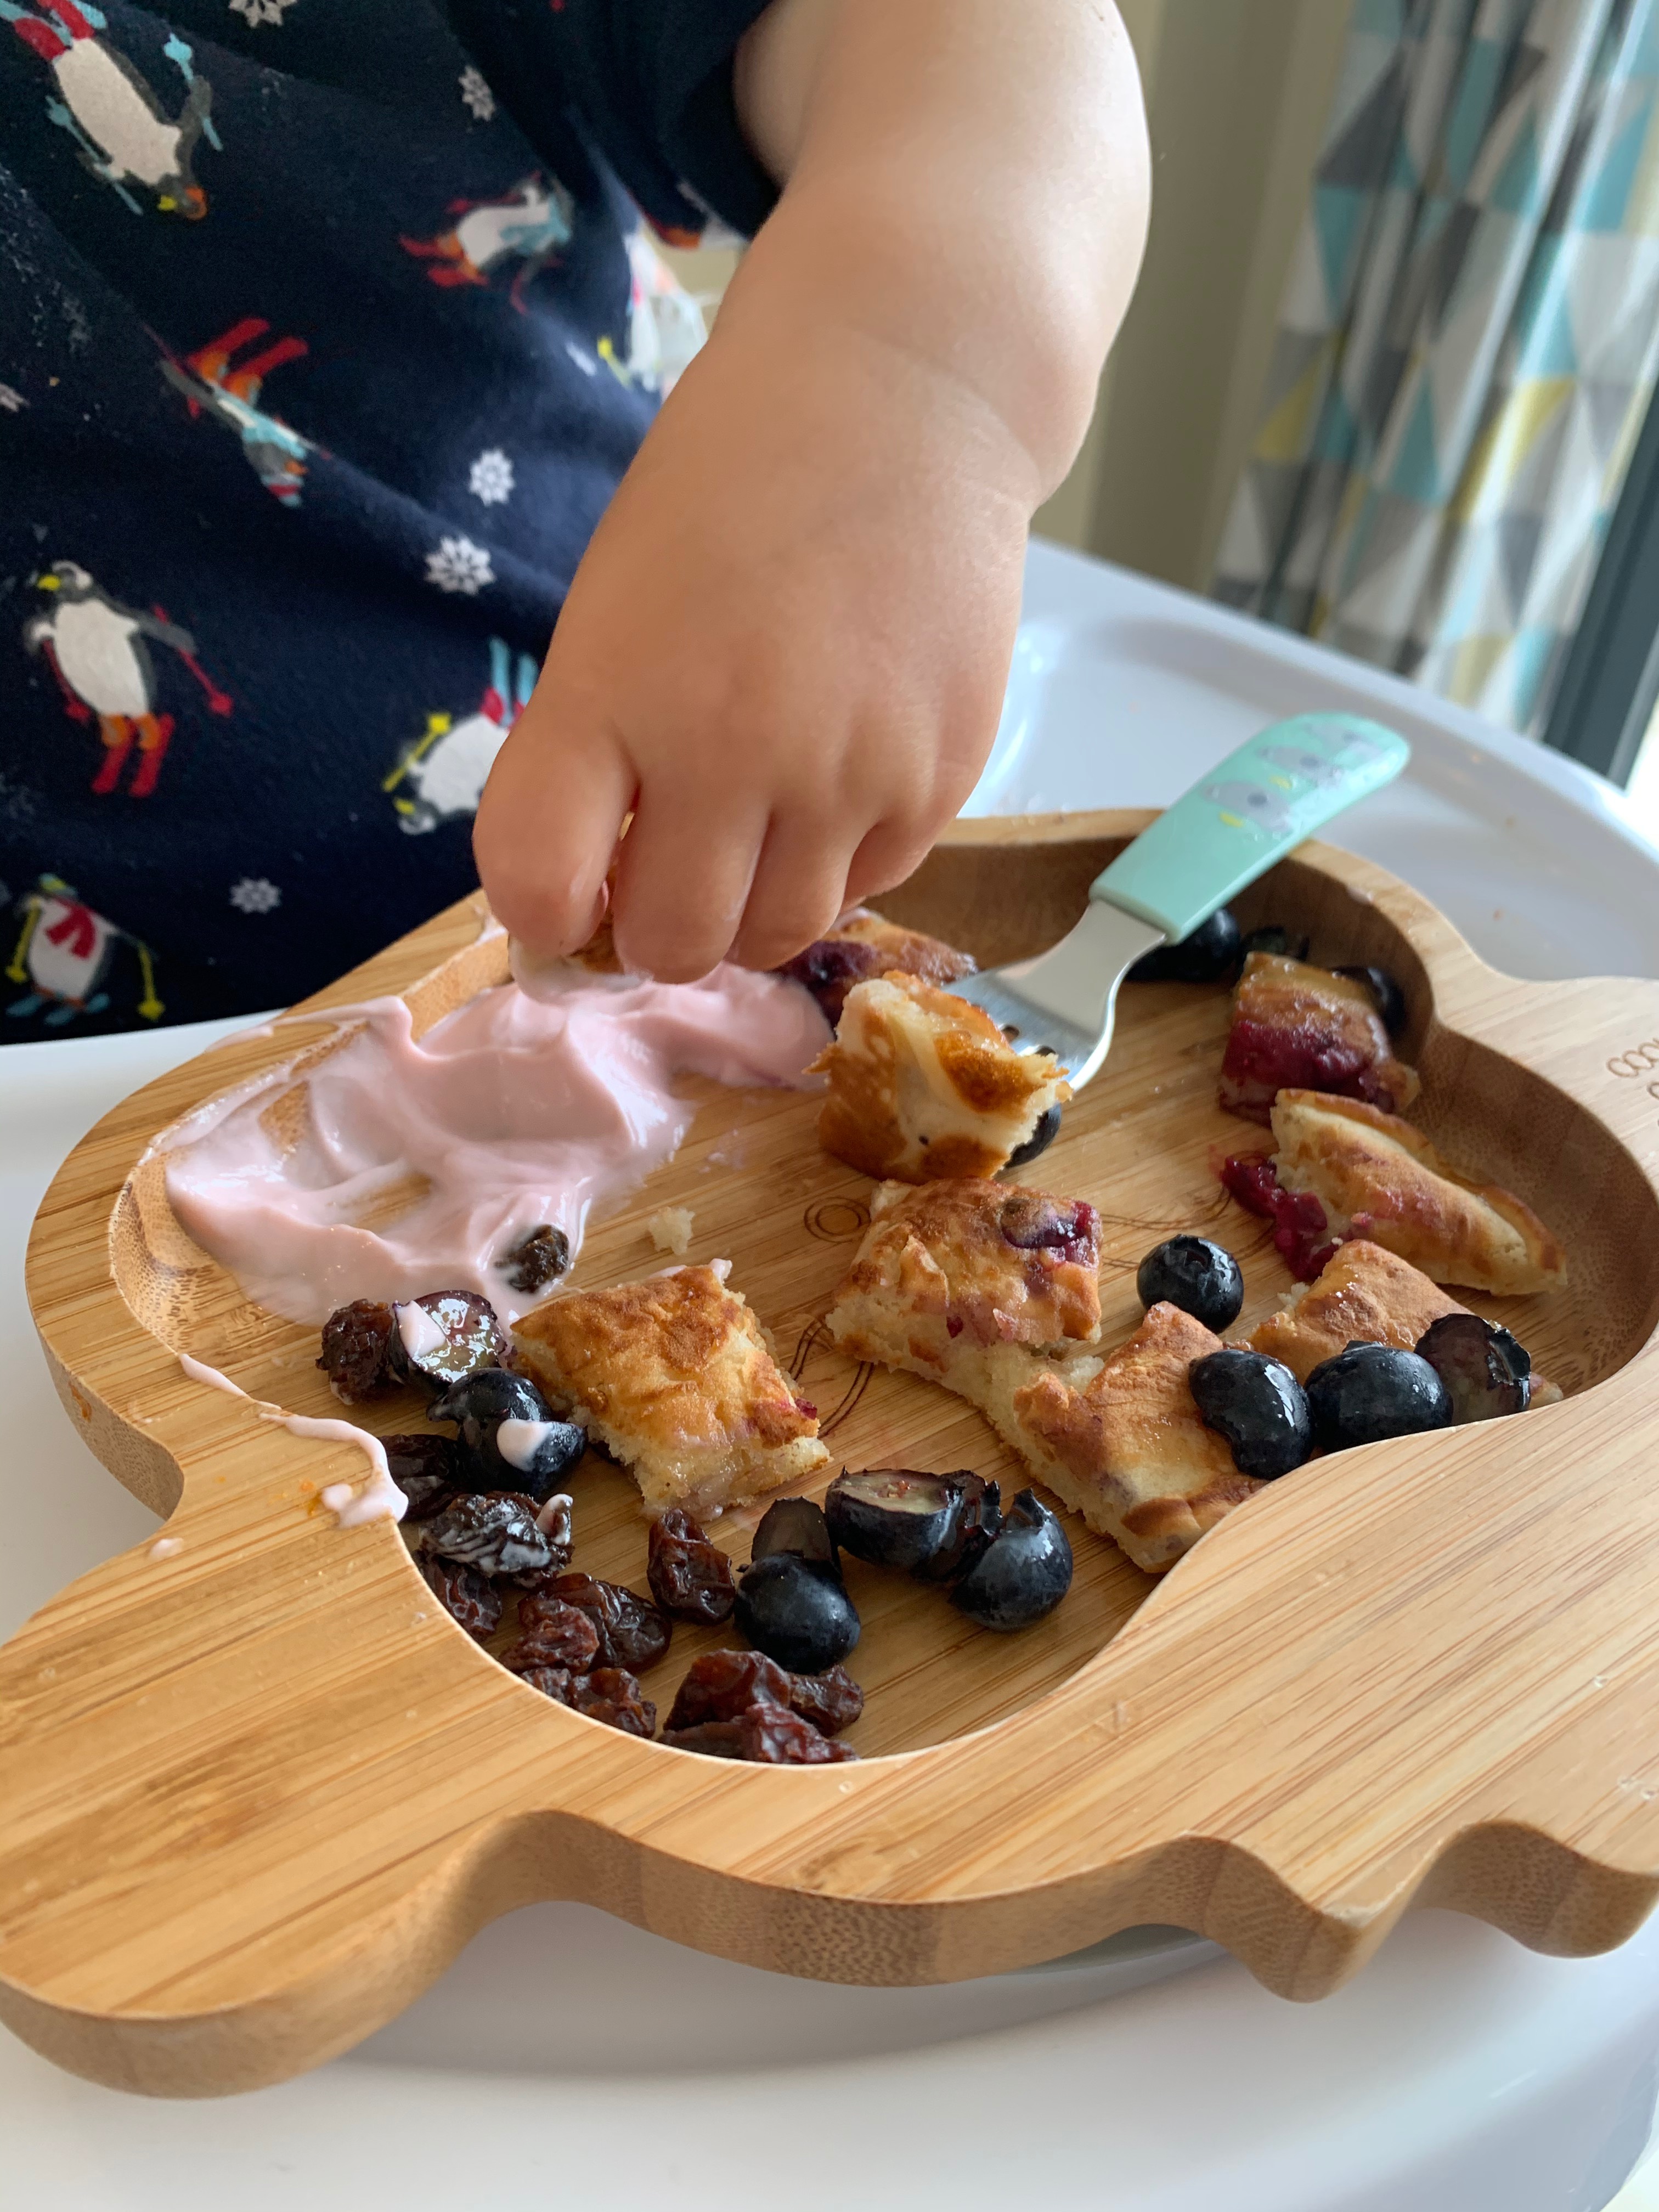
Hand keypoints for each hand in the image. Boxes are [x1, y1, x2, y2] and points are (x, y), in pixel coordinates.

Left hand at [474, 292, 1033, 981]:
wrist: (903, 402)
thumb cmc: (729, 494)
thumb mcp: (614, 604)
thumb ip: (591, 749)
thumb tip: (593, 891)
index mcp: (615, 692)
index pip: (538, 883)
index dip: (541, 917)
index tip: (563, 899)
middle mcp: (729, 749)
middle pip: (674, 945)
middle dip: (655, 932)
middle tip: (667, 871)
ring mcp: (845, 774)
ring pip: (776, 937)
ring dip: (749, 913)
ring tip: (752, 833)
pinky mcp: (938, 782)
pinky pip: (868, 888)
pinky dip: (833, 865)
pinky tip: (829, 785)